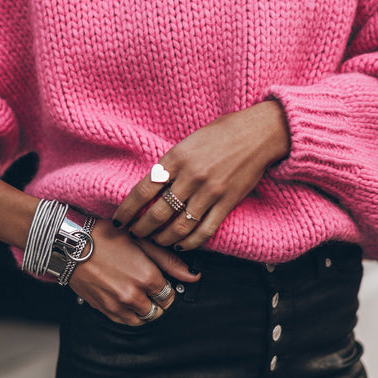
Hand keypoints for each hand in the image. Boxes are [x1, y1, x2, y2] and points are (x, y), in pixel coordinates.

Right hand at [68, 218, 200, 325]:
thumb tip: (194, 276)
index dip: (167, 286)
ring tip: (137, 291)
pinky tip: (124, 296)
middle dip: (157, 299)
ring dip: (144, 308)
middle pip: (158, 310)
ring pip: (143, 319)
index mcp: (148, 278)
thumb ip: (169, 261)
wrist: (70, 244)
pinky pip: (124, 321)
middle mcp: (134, 296)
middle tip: (149, 285)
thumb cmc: (106, 236)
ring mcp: (117, 305)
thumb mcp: (141, 241)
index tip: (159, 278)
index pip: (169, 296)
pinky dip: (129, 313)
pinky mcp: (103, 310)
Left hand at [112, 101, 289, 250]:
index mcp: (177, 158)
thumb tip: (152, 186)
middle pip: (158, 213)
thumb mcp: (188, 142)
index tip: (119, 220)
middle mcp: (191, 176)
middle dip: (142, 229)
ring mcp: (210, 192)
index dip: (128, 210)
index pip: (143, 190)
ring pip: (179, 227)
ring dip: (163, 239)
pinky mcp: (227, 203)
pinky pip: (204, 230)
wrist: (258, 134)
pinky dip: (190, 243)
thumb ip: (171, 164)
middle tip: (135, 235)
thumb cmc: (222, 133)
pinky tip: (181, 245)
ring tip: (156, 242)